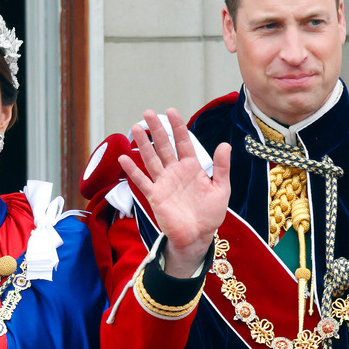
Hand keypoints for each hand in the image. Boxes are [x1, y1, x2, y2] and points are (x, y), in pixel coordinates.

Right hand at [119, 109, 230, 277]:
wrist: (198, 237)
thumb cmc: (210, 214)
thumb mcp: (221, 189)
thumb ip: (221, 167)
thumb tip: (225, 144)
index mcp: (192, 168)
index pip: (183, 142)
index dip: (177, 127)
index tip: (171, 111)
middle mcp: (175, 172)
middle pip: (164, 146)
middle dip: (157, 130)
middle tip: (148, 113)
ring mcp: (164, 183)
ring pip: (151, 159)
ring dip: (143, 144)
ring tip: (134, 127)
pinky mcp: (155, 195)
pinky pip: (142, 181)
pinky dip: (132, 170)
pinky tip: (124, 158)